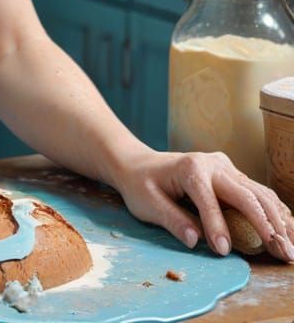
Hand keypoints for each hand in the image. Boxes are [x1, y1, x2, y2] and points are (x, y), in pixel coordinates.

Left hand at [113, 148, 293, 260]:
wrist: (139, 163)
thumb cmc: (141, 185)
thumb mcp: (147, 204)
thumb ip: (172, 220)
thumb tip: (196, 241)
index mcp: (190, 169)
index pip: (209, 202)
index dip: (218, 228)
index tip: (224, 252)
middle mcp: (213, 164)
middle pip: (247, 195)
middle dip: (267, 226)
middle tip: (285, 254)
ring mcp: (225, 167)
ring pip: (259, 193)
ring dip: (278, 221)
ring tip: (291, 248)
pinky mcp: (232, 174)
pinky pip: (258, 193)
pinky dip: (274, 212)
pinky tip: (287, 230)